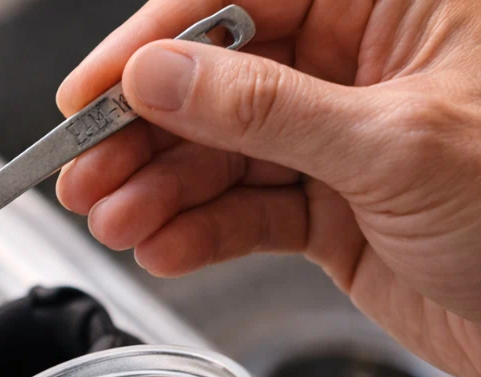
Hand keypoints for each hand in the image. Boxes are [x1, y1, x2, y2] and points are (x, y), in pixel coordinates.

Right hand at [53, 0, 480, 376]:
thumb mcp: (395, 147)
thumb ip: (266, 109)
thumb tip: (160, 74)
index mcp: (395, 6)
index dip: (156, 40)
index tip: (92, 91)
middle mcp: (360, 65)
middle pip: (216, 80)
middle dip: (145, 132)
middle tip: (84, 172)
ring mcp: (340, 140)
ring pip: (220, 152)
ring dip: (159, 191)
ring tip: (115, 223)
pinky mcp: (331, 209)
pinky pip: (245, 210)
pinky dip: (199, 233)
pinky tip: (163, 247)